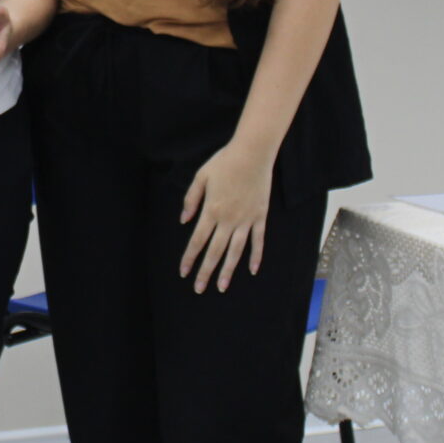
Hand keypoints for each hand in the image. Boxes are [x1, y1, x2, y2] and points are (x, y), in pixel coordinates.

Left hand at [179, 140, 275, 292]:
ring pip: (235, 251)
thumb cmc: (224, 162)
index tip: (183, 272)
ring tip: (222, 287)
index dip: (189, 258)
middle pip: (215, 251)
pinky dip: (256, 256)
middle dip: (206, 272)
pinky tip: (252, 270)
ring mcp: (246, 220)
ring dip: (228, 270)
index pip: (197, 241)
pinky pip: (258, 241)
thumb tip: (183, 220)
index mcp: (211, 210)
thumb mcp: (200, 177)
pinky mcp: (260, 216)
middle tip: (199, 289)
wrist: (252, 153)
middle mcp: (228, 219)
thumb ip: (191, 200)